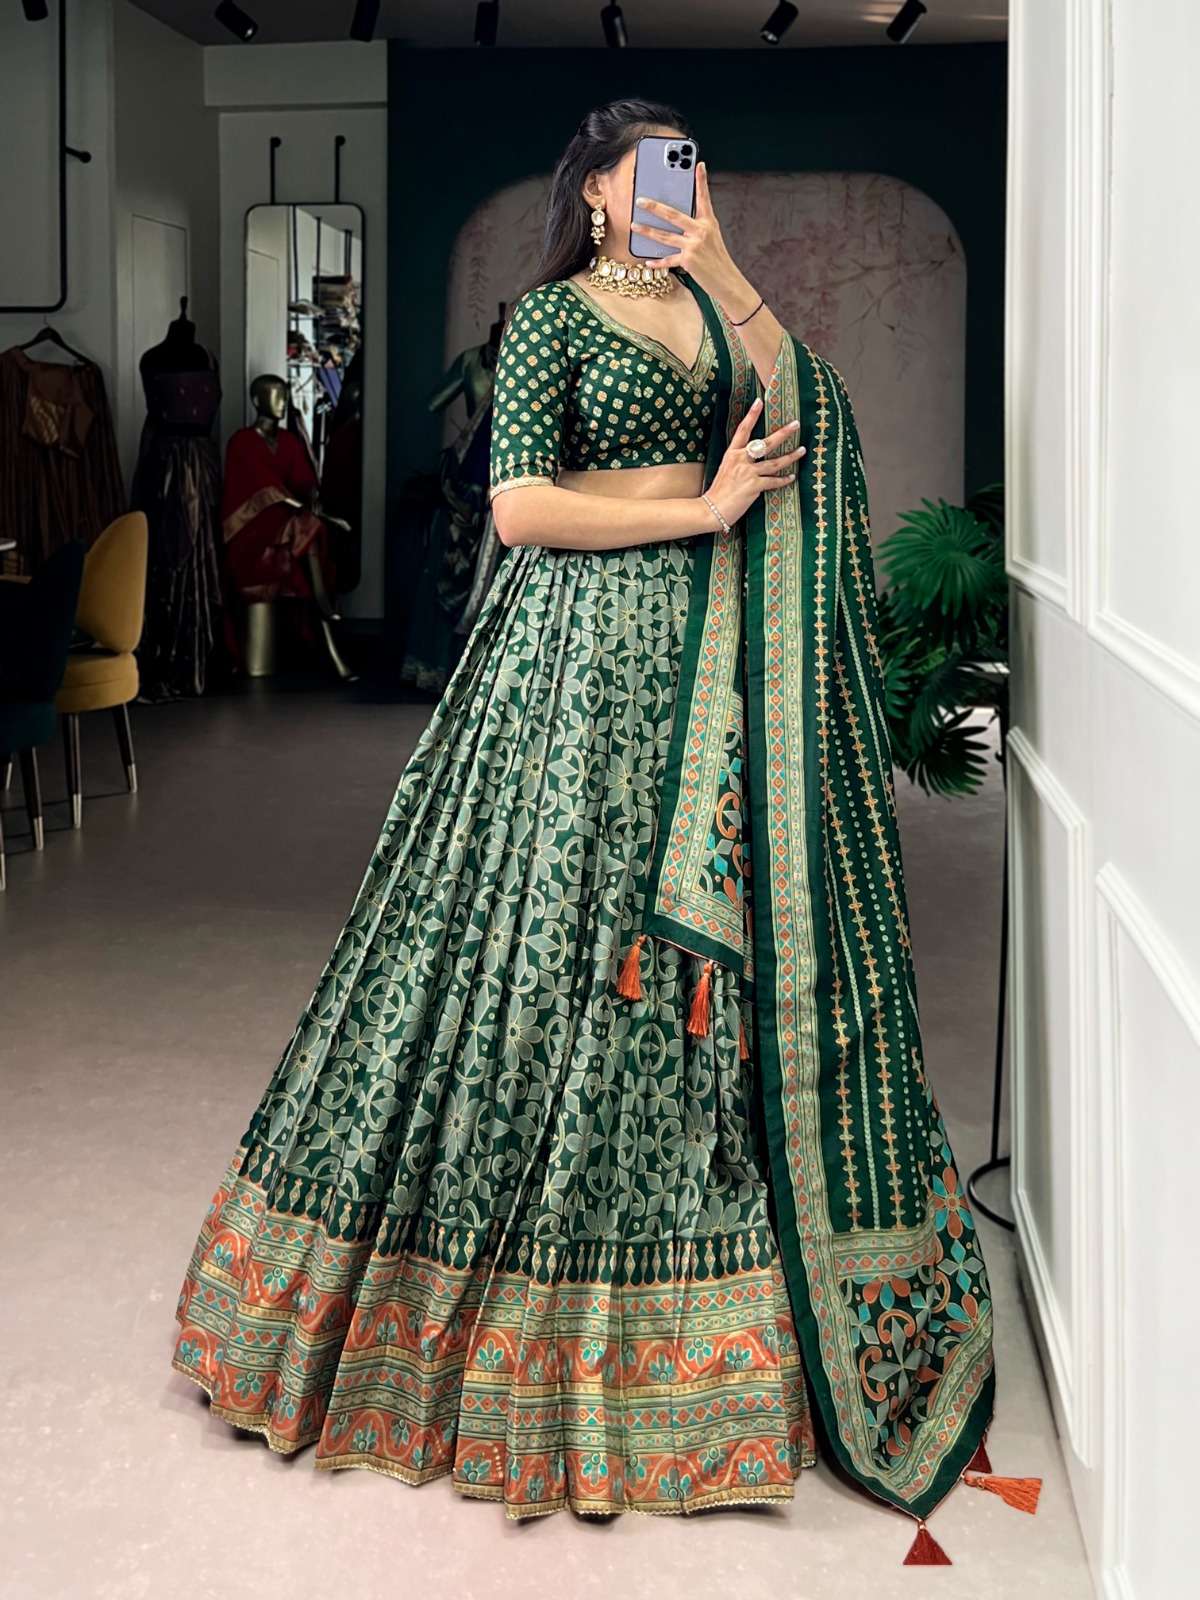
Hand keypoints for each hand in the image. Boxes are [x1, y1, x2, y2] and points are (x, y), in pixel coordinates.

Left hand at [630, 160, 735, 294]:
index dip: (701, 181)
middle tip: (640, 201)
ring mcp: (694, 246)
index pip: (704, 198)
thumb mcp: (711, 238)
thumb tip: (676, 222)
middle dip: (655, 207)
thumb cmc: (717, 260)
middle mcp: (701, 231)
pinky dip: (658, 262)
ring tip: (635, 226)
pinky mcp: (688, 261)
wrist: (726, 281)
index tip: (699, 165)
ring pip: (665, 236)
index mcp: (709, 223)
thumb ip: (696, 228)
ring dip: (648, 231)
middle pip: (674, 215)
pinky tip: (648, 261)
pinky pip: (668, 260)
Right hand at [700, 398, 804, 528]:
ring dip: (791, 456)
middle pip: (765, 442)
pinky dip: (783, 480)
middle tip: (796, 424)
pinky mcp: (754, 486)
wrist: (711, 509)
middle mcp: (740, 460)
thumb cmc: (718, 492)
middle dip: (783, 433)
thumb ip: (739, 463)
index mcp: (732, 454)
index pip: (743, 430)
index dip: (751, 415)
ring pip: (775, 462)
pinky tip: (792, 477)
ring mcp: (747, 472)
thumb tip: (753, 459)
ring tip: (802, 450)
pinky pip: (773, 481)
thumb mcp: (726, 470)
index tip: (760, 401)